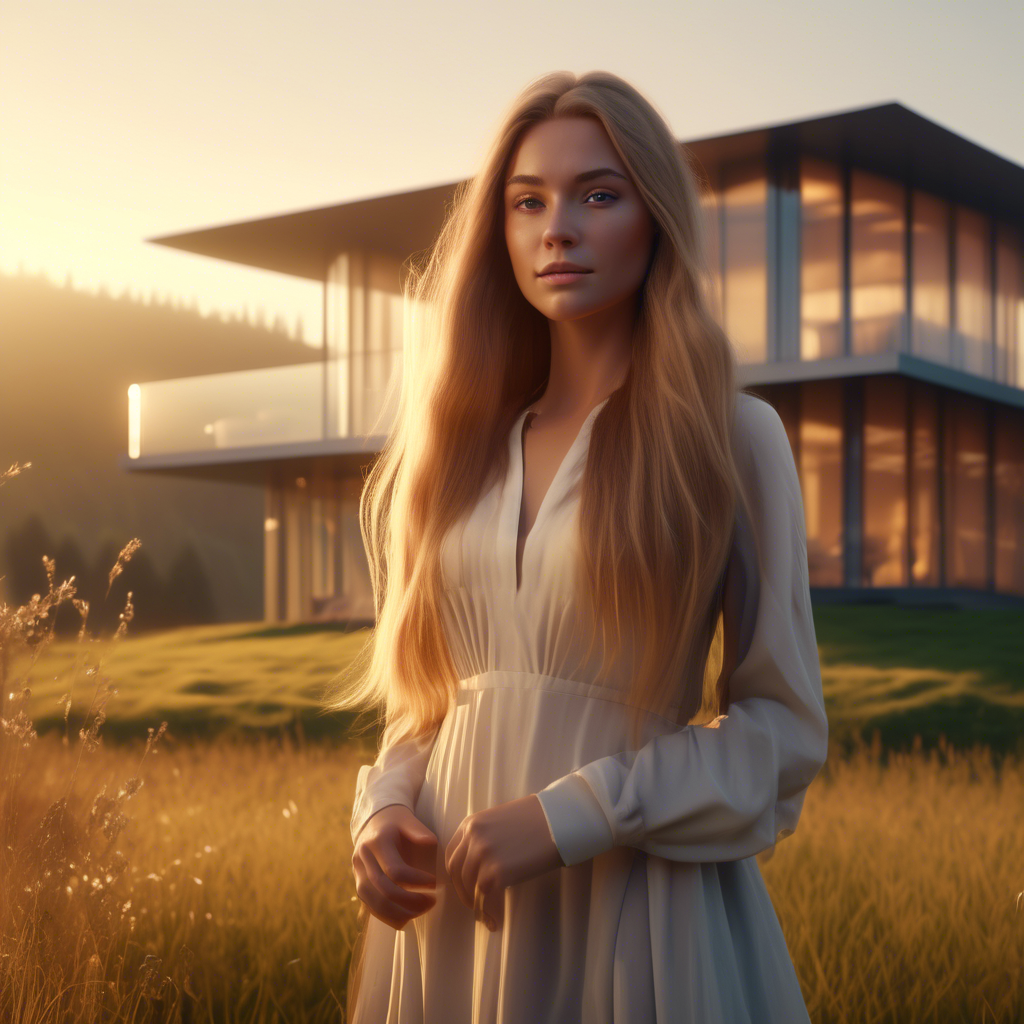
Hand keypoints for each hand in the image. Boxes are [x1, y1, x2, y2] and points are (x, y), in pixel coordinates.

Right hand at [352, 804, 438, 930]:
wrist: (374, 821)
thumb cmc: (397, 823)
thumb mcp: (408, 820)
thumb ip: (418, 831)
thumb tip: (430, 842)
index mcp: (378, 842)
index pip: (395, 870)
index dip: (416, 880)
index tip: (434, 883)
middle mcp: (363, 858)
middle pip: (383, 889)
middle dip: (409, 902)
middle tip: (431, 902)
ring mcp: (357, 872)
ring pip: (373, 902)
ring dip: (397, 914)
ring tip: (420, 912)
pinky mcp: (358, 883)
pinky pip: (369, 906)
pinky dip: (386, 917)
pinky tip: (405, 918)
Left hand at [444, 794, 563, 932]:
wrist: (560, 820)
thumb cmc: (538, 819)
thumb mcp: (500, 820)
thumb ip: (485, 837)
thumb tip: (480, 863)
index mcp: (471, 823)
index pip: (452, 854)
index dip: (457, 874)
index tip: (465, 885)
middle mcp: (472, 837)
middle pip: (456, 872)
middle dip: (463, 892)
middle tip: (474, 904)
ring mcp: (483, 855)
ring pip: (470, 887)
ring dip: (476, 905)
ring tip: (486, 915)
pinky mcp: (497, 872)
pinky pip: (484, 898)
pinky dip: (487, 912)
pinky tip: (494, 922)